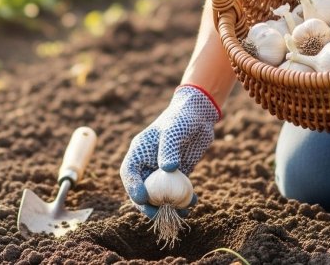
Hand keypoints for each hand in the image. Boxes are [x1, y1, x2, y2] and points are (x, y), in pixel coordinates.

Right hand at [119, 84, 220, 217]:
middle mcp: (148, 163)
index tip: (142, 198)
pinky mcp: (178, 175)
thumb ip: (169, 148)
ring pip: (160, 194)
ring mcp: (162, 171)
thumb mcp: (174, 131)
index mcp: (139, 152)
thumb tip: (168, 169)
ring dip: (168, 206)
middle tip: (159, 214)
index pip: (129, 173)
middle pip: (142, 189)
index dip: (133, 187)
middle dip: (149, 204)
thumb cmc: (182, 118)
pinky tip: (193, 202)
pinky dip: (183, 200)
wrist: (199, 115)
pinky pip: (177, 192)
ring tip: (180, 213)